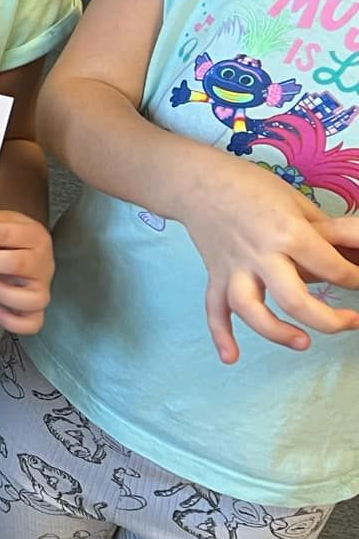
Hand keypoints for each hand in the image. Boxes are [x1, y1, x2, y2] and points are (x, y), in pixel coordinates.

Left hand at [0, 210, 54, 335]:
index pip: (7, 234)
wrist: (29, 247)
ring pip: (32, 298)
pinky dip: (13, 322)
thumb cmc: (10, 236)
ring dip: (3, 293)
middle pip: (18, 264)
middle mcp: (42, 263)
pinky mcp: (36, 307)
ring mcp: (41, 287)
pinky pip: (32, 322)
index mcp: (34, 236)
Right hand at [176, 156, 358, 360]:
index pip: (330, 267)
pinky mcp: (215, 274)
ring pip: (252, 310)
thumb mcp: (295, 200)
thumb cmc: (249, 184)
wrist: (195, 180)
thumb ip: (322, 231)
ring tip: (303, 343)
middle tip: (351, 322)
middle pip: (295, 300)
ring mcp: (234, 268)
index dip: (355, 279)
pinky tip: (231, 357)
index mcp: (286, 232)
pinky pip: (214, 309)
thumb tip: (350, 254)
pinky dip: (220, 335)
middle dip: (329, 319)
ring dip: (277, 332)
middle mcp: (260, 254)